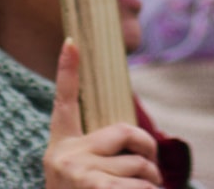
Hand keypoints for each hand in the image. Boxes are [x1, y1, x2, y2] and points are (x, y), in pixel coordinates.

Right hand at [44, 39, 162, 188]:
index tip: (72, 40)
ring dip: (152, 185)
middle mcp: (65, 156)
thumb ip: (100, 156)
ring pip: (139, 166)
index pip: (62, 101)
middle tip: (152, 171)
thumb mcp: (81, 177)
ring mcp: (79, 174)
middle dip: (148, 153)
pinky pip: (140, 187)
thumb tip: (142, 150)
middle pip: (126, 133)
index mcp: (60, 147)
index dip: (66, 70)